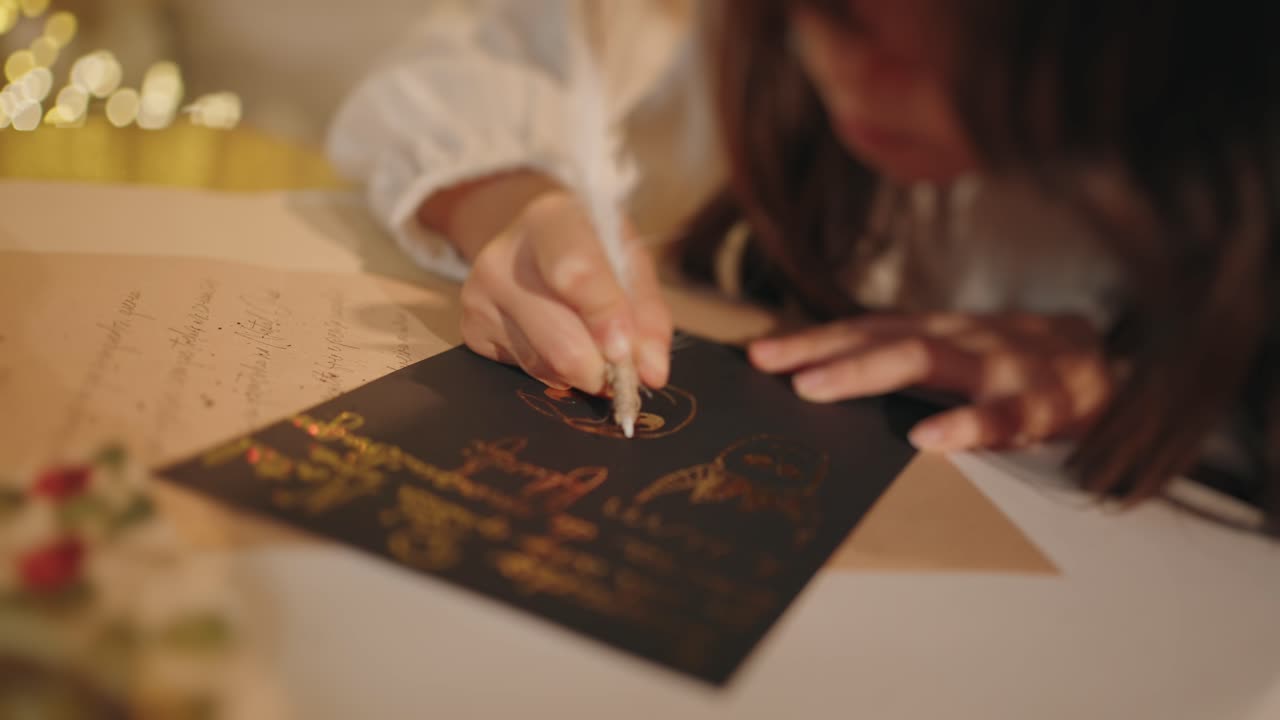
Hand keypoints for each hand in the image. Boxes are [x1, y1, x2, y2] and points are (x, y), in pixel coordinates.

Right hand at [459, 190, 672, 392]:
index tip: (626, 351)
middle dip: (604, 368)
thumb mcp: (629, 261)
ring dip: (583, 369)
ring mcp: (478, 296)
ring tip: (592, 343)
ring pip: (547, 366)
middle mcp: (502, 257)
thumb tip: (651, 373)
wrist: (532, 238)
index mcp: (550, 219)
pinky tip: (557, 337)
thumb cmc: (591, 246)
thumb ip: (646, 314)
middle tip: (626, 372)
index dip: (604, 316)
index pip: (575, 273)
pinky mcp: (470, 331)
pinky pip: (528, 372)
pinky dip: (555, 369)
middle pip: (561, 342)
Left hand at [748, 313, 1114, 450]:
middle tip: (774, 367)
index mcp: (937, 332)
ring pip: (929, 360)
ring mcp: (1001, 363)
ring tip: (819, 389)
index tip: (757, 354)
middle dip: (824, 351)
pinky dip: (967, 424)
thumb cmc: (1015, 365)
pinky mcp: (1043, 401)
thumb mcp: (957, 355)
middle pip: (883, 337)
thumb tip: (821, 385)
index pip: (864, 329)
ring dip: (868, 372)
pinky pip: (1004, 413)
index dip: (810, 339)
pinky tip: (930, 439)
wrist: (1112, 363)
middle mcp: (961, 337)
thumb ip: (902, 365)